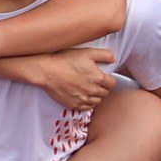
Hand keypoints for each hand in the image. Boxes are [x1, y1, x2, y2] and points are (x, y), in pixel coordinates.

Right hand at [0, 45, 118, 108]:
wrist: (46, 71)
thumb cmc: (65, 60)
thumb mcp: (87, 52)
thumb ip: (104, 55)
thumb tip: (114, 59)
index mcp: (99, 78)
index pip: (112, 83)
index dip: (108, 79)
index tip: (102, 77)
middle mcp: (93, 91)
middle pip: (105, 93)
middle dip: (102, 87)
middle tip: (93, 82)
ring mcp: (83, 99)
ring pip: (97, 101)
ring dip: (95, 96)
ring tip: (87, 89)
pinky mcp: (74, 105)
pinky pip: (87, 107)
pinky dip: (87, 103)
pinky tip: (82, 95)